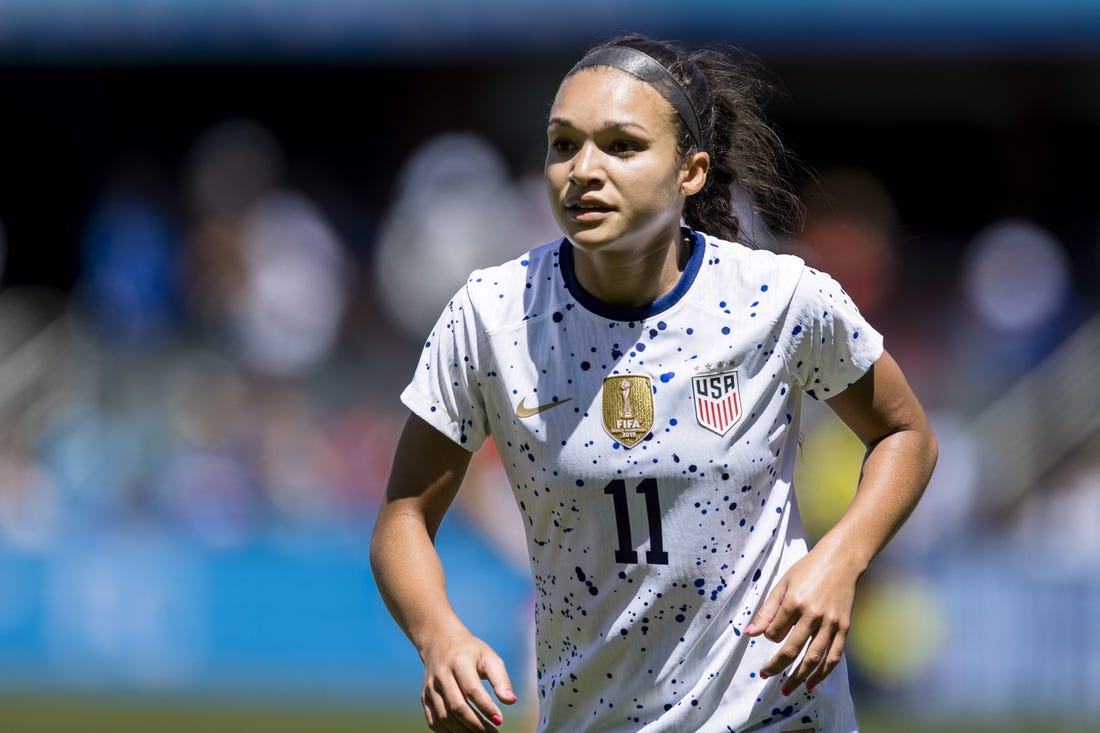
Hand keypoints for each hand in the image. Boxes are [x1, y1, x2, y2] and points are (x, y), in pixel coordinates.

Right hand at [420, 631, 517, 730]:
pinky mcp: (424, 698)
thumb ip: (500, 679)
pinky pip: (434, 722)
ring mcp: (430, 688)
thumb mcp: (489, 658)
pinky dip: (448, 732)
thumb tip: (511, 701)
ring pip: (444, 717)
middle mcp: (441, 675)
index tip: (499, 720)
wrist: (439, 642)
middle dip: (476, 724)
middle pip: (457, 706)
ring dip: (463, 731)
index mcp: (459, 662)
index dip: (486, 707)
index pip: (472, 689)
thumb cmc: (471, 652)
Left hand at [744, 548, 858, 694]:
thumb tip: (749, 634)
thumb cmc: (807, 571)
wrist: (840, 561)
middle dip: (776, 666)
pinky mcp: (844, 628)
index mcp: (795, 601)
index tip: (770, 636)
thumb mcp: (782, 585)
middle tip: (765, 676)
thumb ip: (766, 611)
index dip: (769, 637)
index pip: (775, 632)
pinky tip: (812, 685)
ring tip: (786, 690)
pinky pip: (834, 657)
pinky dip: (823, 674)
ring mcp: (830, 623)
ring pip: (813, 658)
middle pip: (791, 649)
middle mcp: (813, 614)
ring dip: (799, 677)